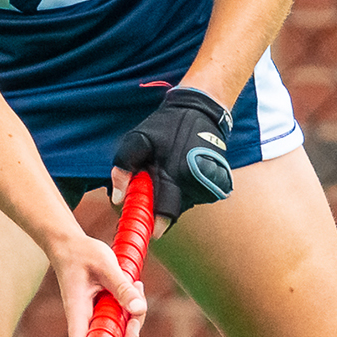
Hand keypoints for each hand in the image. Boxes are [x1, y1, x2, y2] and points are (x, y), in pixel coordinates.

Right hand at [47, 227, 146, 336]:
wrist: (70, 244)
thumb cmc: (81, 253)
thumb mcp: (106, 266)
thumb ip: (122, 288)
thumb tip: (140, 309)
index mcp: (78, 312)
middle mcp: (85, 319)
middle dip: (130, 331)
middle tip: (139, 308)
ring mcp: (94, 316)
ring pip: (118, 330)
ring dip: (133, 315)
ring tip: (136, 287)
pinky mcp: (102, 310)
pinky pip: (119, 317)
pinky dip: (130, 306)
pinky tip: (133, 287)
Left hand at [111, 87, 232, 236]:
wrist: (201, 110)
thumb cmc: (165, 126)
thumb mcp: (137, 140)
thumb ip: (123, 168)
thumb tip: (118, 199)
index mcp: (174, 174)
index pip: (164, 216)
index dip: (152, 225)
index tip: (144, 226)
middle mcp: (194, 184)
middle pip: (171, 214)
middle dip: (158, 208)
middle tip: (152, 186)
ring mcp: (209, 185)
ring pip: (182, 205)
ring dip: (171, 196)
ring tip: (168, 172)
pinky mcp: (218, 184)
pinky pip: (194, 197)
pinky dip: (183, 189)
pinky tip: (182, 171)